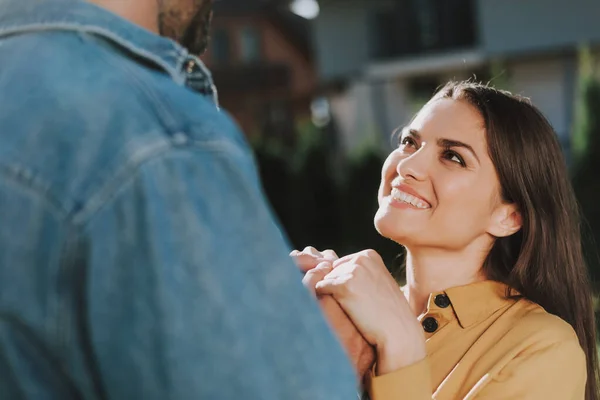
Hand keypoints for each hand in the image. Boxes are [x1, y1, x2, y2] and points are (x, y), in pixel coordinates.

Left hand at [291, 247, 375, 380]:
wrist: (397, 331)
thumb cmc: (386, 312)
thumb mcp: (377, 282)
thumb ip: (358, 272)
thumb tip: (326, 268)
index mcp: (369, 255)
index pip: (341, 264)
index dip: (346, 284)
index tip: (363, 296)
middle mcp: (361, 258)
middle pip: (332, 271)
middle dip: (338, 288)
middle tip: (359, 304)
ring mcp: (352, 270)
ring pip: (326, 280)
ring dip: (333, 295)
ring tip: (354, 308)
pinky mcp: (343, 285)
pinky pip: (320, 288)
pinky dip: (326, 300)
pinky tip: (346, 310)